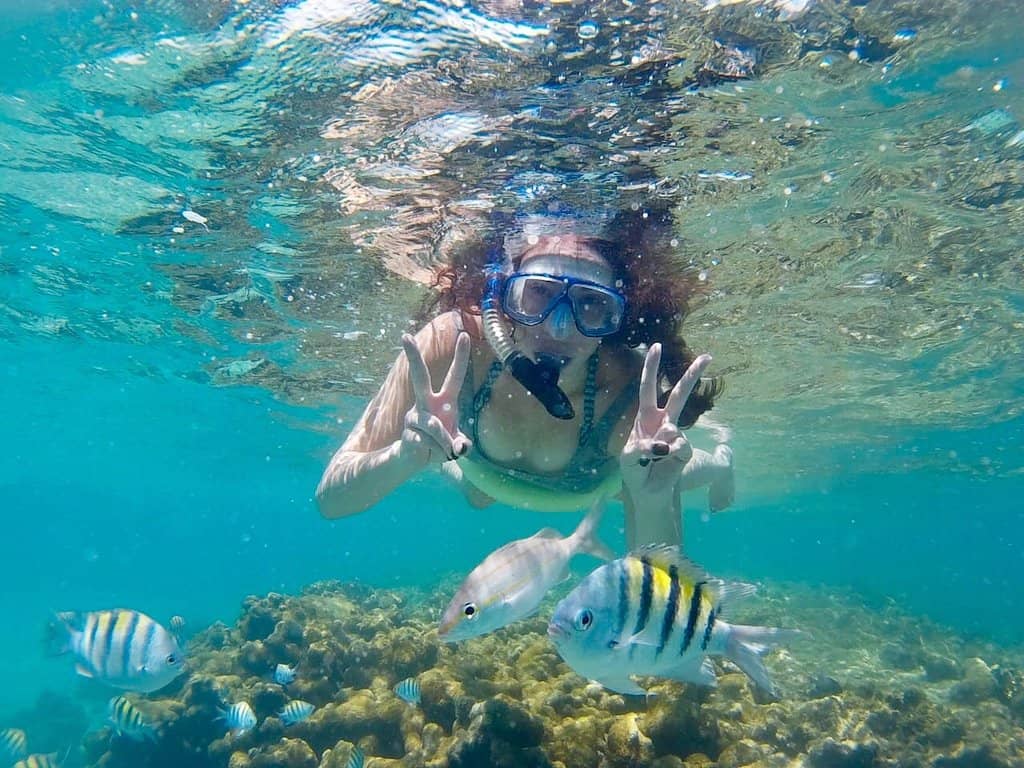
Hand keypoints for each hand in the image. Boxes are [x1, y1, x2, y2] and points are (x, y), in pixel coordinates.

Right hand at [401, 331, 471, 464]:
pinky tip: (427, 451)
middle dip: (413, 357)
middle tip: (405, 336)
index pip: (455, 375)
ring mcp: (414, 416)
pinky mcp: (407, 431)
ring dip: (444, 442)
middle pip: (419, 377)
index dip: (460, 357)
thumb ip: (463, 443)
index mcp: (444, 400)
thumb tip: (459, 446)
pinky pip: (426, 442)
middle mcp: (426, 403)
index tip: (463, 335)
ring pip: (434, 426)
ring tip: (444, 450)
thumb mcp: (456, 443)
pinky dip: (435, 452)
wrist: (415, 459)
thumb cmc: (439, 444)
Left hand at [620, 344, 711, 495]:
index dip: (651, 367)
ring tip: (649, 458)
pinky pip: (678, 447)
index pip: (648, 387)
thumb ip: (640, 447)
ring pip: (673, 428)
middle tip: (708, 356)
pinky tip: (662, 461)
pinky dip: (667, 455)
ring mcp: (675, 435)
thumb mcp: (628, 457)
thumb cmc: (634, 469)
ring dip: (656, 446)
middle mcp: (663, 421)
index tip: (656, 346)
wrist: (646, 491)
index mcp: (645, 416)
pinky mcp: (684, 451)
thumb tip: (663, 441)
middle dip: (693, 375)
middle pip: (679, 394)